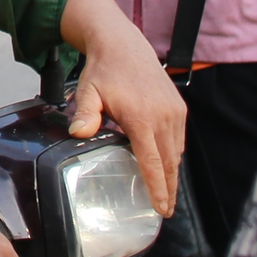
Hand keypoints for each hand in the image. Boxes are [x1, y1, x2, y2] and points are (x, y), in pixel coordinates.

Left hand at [58, 0, 186, 216]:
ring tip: (165, 193)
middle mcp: (163, 117)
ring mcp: (174, 112)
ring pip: (176, 153)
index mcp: (141, 118)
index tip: (160, 208)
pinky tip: (165, 165)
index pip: (152, 161)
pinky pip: (179, 139)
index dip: (157, 188)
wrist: (124, 46)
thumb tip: (77, 134)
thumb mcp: (88, 91)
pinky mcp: (179, 107)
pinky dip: (173, 155)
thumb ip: (85, 113)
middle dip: (169, 189)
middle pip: (169, 163)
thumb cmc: (104, 71)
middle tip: (165, 211)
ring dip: (171, 173)